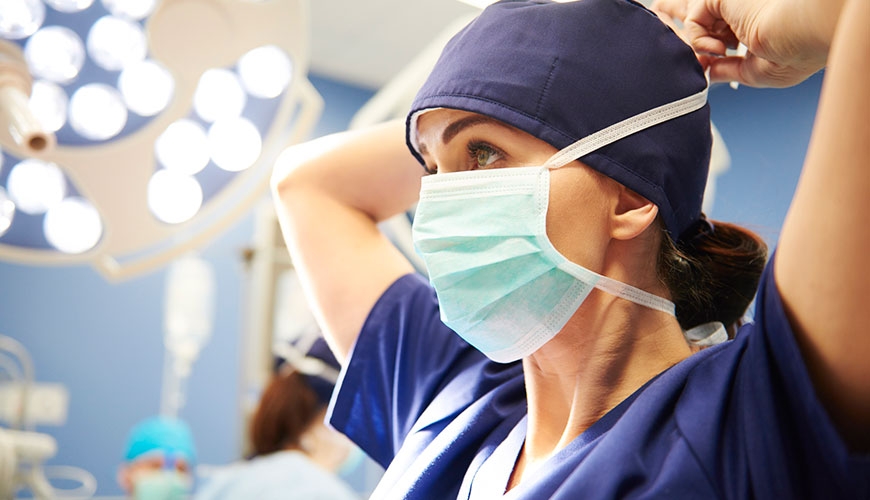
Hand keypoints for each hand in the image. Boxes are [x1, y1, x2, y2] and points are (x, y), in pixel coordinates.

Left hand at [652, 0, 838, 87]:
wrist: (802, 35)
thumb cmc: (793, 55)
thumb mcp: (755, 72)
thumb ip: (728, 70)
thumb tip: (709, 73)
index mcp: (750, 29)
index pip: (716, 31)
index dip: (699, 43)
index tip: (694, 60)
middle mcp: (738, 15)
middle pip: (698, 14)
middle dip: (674, 14)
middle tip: (657, 12)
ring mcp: (730, 6)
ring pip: (690, 17)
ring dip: (686, 41)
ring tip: (712, 54)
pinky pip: (694, 21)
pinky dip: (699, 40)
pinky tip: (718, 49)